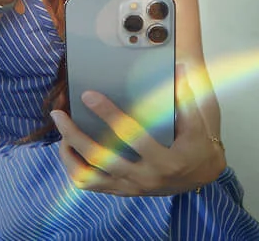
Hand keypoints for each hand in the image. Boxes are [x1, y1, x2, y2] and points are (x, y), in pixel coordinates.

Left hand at [50, 63, 226, 196]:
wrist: (200, 175)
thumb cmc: (197, 143)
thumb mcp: (198, 122)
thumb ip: (188, 97)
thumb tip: (180, 68)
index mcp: (166, 160)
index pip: (133, 136)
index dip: (108, 114)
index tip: (87, 94)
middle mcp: (146, 178)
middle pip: (102, 158)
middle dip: (76, 135)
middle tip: (58, 112)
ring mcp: (132, 187)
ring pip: (90, 176)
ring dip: (70, 153)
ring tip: (60, 130)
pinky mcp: (122, 191)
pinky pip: (90, 184)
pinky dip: (74, 167)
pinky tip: (67, 147)